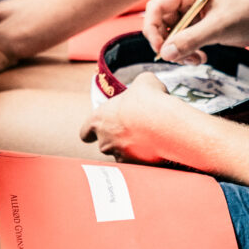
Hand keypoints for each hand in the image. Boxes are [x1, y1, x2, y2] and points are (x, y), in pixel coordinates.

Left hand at [80, 73, 195, 163]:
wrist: (164, 122)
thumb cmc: (148, 99)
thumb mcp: (144, 82)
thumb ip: (138, 87)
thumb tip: (145, 88)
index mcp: (99, 119)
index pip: (85, 132)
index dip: (92, 132)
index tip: (99, 130)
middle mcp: (105, 141)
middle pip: (106, 144)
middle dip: (118, 139)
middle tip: (135, 130)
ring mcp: (119, 156)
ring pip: (122, 155)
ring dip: (132, 150)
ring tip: (149, 139)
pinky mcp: (136, 167)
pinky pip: (138, 165)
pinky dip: (145, 160)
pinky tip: (157, 150)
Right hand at [143, 0, 248, 63]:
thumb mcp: (219, 26)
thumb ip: (190, 39)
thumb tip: (165, 53)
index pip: (155, 8)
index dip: (152, 29)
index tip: (161, 49)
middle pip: (162, 22)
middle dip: (169, 43)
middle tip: (182, 59)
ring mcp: (196, 12)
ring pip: (174, 33)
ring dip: (180, 50)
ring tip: (196, 60)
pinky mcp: (204, 23)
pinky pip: (186, 38)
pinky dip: (190, 50)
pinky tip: (202, 57)